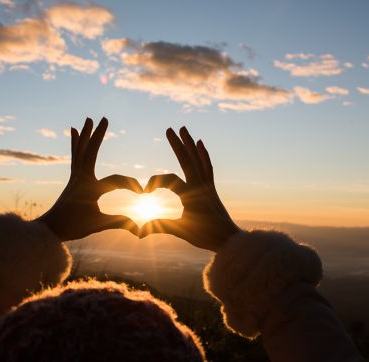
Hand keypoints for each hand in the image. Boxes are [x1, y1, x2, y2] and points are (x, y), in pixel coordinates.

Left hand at [38, 117, 142, 240]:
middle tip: (104, 118)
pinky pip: (75, 156)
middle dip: (98, 135)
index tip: (143, 193)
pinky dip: (76, 143)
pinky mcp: (73, 179)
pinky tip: (74, 132)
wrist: (49, 229)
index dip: (131, 185)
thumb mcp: (98, 225)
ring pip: (81, 150)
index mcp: (89, 189)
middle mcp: (81, 178)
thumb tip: (140, 229)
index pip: (115, 181)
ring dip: (85, 134)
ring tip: (87, 120)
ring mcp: (75, 177)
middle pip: (90, 151)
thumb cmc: (73, 227)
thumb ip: (119, 223)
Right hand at [139, 127, 239, 250]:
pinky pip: (207, 167)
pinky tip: (200, 144)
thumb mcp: (181, 231)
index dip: (154, 182)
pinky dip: (203, 154)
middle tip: (169, 128)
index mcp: (191, 195)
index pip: (169, 180)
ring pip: (198, 159)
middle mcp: (200, 186)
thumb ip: (160, 227)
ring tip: (184, 129)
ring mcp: (207, 185)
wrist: (230, 240)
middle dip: (177, 144)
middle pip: (187, 160)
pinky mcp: (211, 188)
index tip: (145, 193)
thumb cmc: (206, 237)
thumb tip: (138, 232)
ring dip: (190, 143)